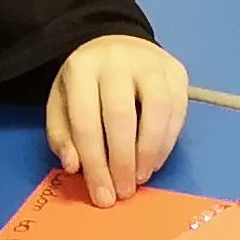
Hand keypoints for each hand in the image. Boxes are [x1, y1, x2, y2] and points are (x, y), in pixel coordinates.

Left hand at [48, 34, 191, 203]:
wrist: (116, 43)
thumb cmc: (87, 84)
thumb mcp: (61, 103)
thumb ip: (62, 135)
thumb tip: (74, 166)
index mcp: (81, 68)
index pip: (86, 121)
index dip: (95, 164)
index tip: (103, 196)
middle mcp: (117, 60)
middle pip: (122, 116)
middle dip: (123, 162)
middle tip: (124, 191)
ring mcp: (151, 63)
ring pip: (157, 110)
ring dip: (150, 151)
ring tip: (142, 176)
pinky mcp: (176, 71)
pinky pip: (178, 110)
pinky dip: (168, 141)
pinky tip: (155, 160)